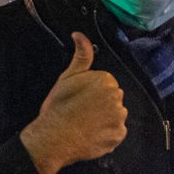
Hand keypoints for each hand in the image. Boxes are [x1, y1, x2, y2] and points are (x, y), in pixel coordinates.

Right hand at [20, 32, 127, 173]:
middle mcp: (117, 97)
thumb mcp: (67, 77)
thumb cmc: (59, 107)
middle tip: (82, 112)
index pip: (106, 84)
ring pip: (115, 115)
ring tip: (85, 124)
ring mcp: (119, 117)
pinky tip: (91, 134)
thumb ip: (80, 55)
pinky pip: (116, 132)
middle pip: (112, 99)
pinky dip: (107, 134)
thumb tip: (79, 34)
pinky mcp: (118, 135)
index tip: (80, 99)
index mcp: (106, 80)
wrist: (53, 138)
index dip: (92, 92)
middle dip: (101, 104)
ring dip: (105, 120)